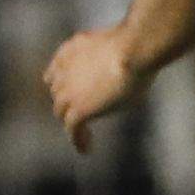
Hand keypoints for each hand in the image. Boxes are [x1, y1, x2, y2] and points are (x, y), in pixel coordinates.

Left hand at [43, 25, 141, 153]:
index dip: (61, 82)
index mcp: (72, 49)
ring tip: (82, 133)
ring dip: (71, 122)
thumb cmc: (138, 44)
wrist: (133, 49)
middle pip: (57, 92)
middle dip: (67, 101)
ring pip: (62, 112)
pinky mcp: (78, 109)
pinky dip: (78, 140)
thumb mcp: (121, 46)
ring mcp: (68, 90)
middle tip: (81, 112)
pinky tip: (86, 149)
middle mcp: (64, 69)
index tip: (69, 90)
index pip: (56, 69)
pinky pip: (73, 130)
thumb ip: (115, 55)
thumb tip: (132, 61)